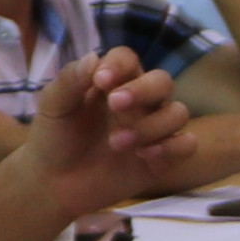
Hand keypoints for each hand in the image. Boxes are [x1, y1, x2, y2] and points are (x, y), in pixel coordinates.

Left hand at [28, 49, 191, 219]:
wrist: (54, 184)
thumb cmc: (53, 138)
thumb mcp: (53, 106)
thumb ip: (70, 80)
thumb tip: (94, 57)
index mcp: (114, 81)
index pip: (128, 59)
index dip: (119, 65)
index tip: (101, 80)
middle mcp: (140, 101)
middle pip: (162, 81)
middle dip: (143, 90)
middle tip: (115, 104)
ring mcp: (153, 129)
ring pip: (177, 113)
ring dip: (151, 125)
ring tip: (116, 142)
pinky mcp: (162, 158)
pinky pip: (186, 144)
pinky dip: (172, 147)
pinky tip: (144, 155)